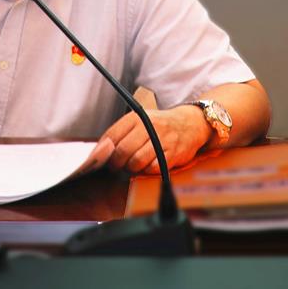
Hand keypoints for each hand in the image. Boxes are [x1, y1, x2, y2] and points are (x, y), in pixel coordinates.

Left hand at [90, 90, 211, 174]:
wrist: (188, 124)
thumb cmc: (158, 126)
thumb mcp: (138, 122)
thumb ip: (120, 134)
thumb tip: (99, 151)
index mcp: (136, 117)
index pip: (111, 136)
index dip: (103, 151)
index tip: (100, 159)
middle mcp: (148, 126)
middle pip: (123, 150)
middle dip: (116, 163)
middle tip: (117, 166)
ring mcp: (161, 139)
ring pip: (136, 161)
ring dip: (131, 168)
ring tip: (133, 166)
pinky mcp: (172, 153)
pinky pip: (152, 168)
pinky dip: (147, 171)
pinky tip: (147, 166)